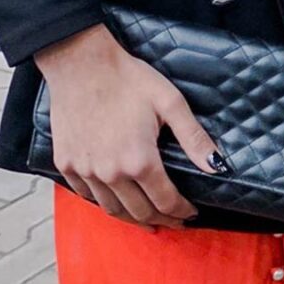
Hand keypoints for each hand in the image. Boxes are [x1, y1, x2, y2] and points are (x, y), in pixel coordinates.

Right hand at [35, 24, 219, 226]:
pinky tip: (115, 201)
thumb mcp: (170, 102)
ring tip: (147, 220)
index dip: (182, 211)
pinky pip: (86, 195)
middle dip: (162, 220)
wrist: (80, 62)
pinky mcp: (66, 163)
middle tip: (174, 221)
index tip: (191, 212)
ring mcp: (85, 170)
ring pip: (112, 209)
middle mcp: (110, 173)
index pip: (166, 201)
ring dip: (133, 219)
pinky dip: (104, 203)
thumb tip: (217, 166)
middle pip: (140, 212)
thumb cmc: (127, 78)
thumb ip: (194, 138)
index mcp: (139, 161)